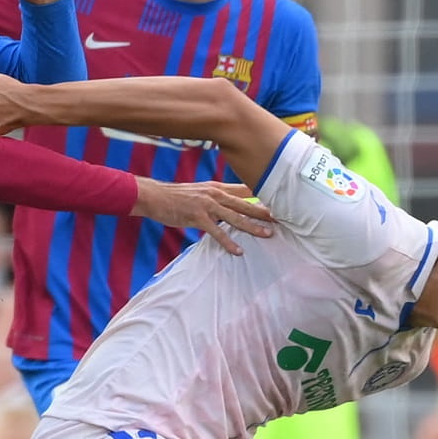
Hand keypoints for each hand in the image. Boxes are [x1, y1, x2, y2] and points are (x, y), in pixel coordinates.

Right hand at [132, 180, 273, 254]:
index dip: (263, 196)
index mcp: (217, 187)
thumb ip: (217, 196)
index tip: (279, 204)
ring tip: (267, 234)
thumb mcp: (201, 191)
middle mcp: (215, 194)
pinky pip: (216, 231)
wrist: (155, 196)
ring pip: (235, 217)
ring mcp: (206, 205)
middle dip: (264, 211)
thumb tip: (233, 202)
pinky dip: (228, 242)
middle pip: (245, 203)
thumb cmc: (177, 197)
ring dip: (252, 227)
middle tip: (282, 219)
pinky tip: (238, 251)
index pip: (246, 190)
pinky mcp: (197, 217)